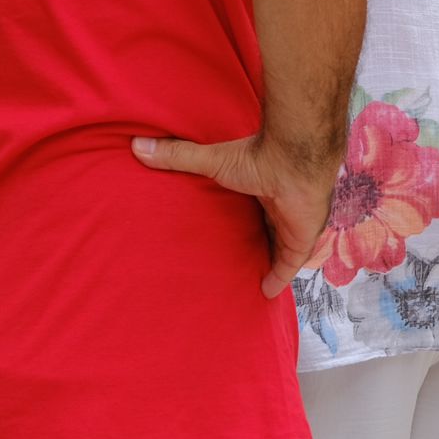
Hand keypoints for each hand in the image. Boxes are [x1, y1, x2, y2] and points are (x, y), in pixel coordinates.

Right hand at [134, 133, 336, 296]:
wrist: (293, 162)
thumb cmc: (257, 158)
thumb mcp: (212, 160)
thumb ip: (178, 155)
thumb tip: (137, 146)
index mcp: (262, 187)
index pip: (254, 207)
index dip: (245, 218)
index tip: (229, 229)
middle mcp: (279, 206)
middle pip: (269, 229)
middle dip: (257, 242)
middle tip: (237, 260)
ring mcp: (293, 224)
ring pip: (281, 248)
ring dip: (269, 261)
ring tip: (249, 279)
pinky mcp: (300, 241)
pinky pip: (290, 265)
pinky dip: (280, 278)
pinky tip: (265, 292)